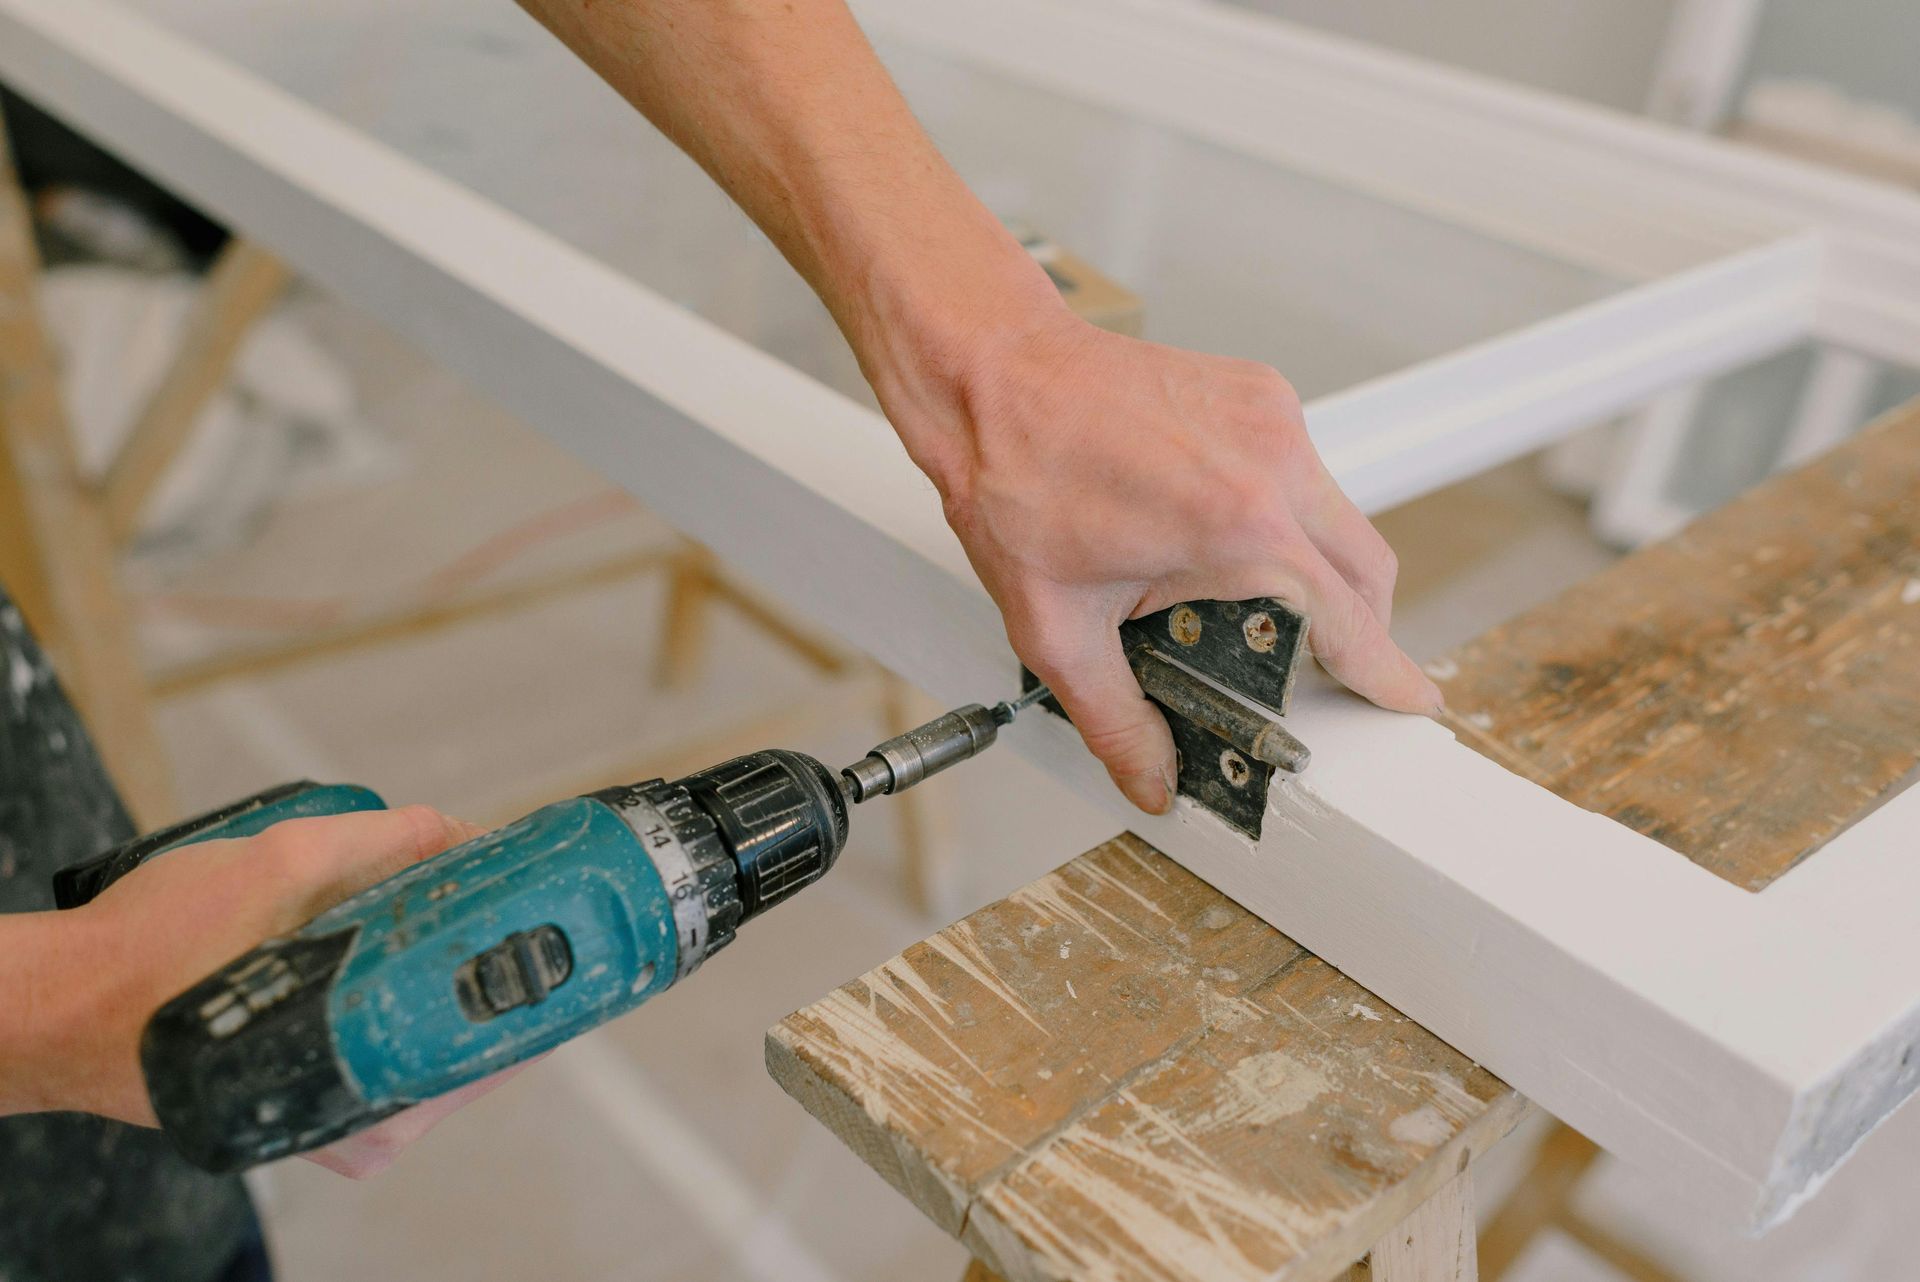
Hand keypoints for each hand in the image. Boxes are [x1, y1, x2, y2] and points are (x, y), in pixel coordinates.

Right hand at [22, 806, 523, 1176]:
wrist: (54, 1009)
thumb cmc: (153, 954)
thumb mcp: (278, 866)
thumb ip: (380, 845)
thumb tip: (460, 831)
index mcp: (376, 1104)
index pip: (499, 1043)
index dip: (529, 972)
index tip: (556, 918)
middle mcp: (362, 1127)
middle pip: (466, 1036)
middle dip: (486, 960)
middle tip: (508, 892)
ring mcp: (333, 1118)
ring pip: (420, 1034)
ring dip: (437, 969)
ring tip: (456, 902)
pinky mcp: (304, 1096)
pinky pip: (378, 1038)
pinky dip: (391, 986)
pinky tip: (399, 933)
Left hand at [886, 305, 1441, 814]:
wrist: (991, 376)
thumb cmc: (1015, 479)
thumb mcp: (1057, 629)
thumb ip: (1116, 720)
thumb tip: (1152, 778)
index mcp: (1239, 528)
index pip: (1349, 622)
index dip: (1386, 674)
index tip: (1414, 703)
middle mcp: (1274, 463)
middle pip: (1367, 569)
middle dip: (1359, 629)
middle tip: (1325, 669)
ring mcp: (1273, 417)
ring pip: (1341, 515)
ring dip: (1320, 567)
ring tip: (1250, 598)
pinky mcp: (1261, 390)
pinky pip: (1304, 468)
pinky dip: (1287, 510)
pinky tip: (1221, 530)